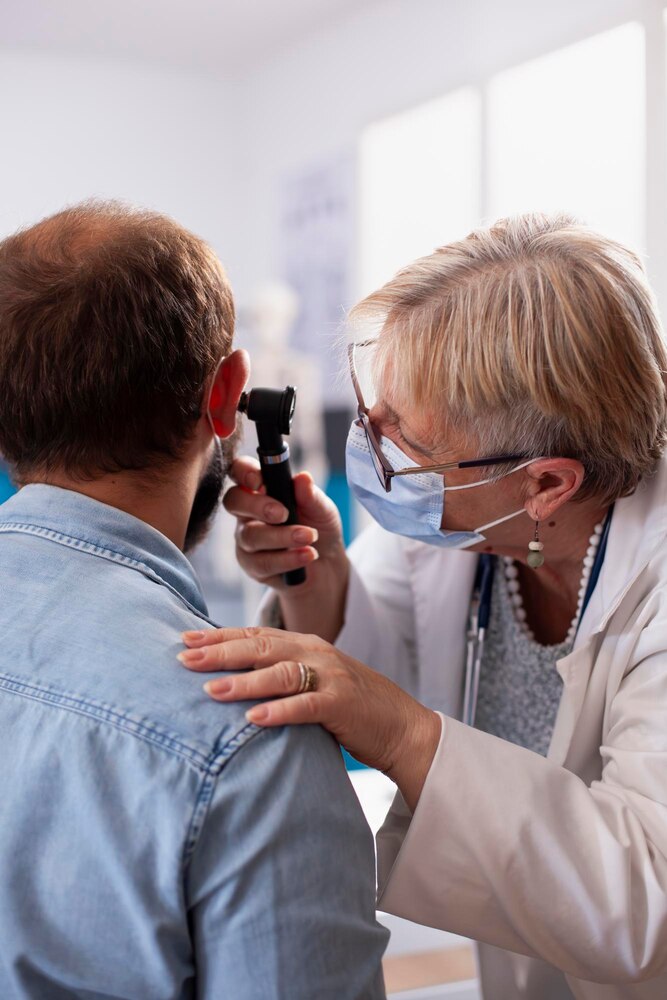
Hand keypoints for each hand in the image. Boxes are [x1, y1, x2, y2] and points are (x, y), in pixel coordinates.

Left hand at [179, 627, 441, 810]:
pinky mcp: (342, 703)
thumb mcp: (312, 682)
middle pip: (260, 646)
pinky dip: (278, 710)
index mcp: (305, 644)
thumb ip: (279, 675)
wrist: (401, 726)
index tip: (184, 638)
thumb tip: (229, 678)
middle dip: (219, 651)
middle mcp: (315, 652)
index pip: (255, 634)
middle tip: (183, 657)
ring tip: (209, 689)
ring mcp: (331, 676)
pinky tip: (252, 718)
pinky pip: (306, 705)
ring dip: (242, 681)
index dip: (219, 636)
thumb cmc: (349, 707)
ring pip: (279, 672)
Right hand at [223, 457, 349, 640]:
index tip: (260, 481)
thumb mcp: (322, 509)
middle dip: (257, 506)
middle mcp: (248, 511)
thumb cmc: (318, 526)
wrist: (327, 563)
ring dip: (282, 537)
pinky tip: (307, 555)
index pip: (239, 471)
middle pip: (234, 501)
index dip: (243, 472)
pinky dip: (287, 559)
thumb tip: (303, 477)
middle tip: (283, 514)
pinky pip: (262, 563)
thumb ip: (310, 495)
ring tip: (309, 537)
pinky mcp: (252, 565)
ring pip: (250, 536)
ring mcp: (246, 539)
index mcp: (261, 488)